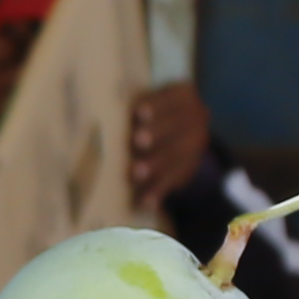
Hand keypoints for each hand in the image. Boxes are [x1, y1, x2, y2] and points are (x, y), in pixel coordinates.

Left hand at [127, 81, 213, 208]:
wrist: (180, 136)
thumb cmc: (150, 114)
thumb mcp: (150, 103)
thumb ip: (138, 107)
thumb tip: (102, 108)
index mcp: (185, 96)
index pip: (175, 97)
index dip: (158, 104)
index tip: (139, 112)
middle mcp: (196, 118)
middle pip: (178, 125)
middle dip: (157, 133)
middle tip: (137, 140)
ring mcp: (196, 145)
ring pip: (178, 155)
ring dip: (156, 164)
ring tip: (137, 172)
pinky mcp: (190, 169)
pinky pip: (176, 181)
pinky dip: (159, 192)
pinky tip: (146, 202)